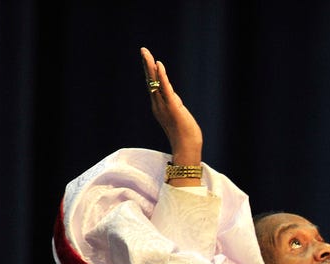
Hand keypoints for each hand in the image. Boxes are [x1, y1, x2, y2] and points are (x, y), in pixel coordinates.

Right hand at [140, 47, 201, 169]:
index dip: (150, 72)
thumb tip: (174, 97)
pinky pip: (165, 88)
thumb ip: (174, 105)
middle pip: (150, 81)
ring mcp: (164, 105)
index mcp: (159, 106)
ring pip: (155, 83)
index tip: (148, 59)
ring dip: (151, 67)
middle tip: (143, 50)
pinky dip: (162, 76)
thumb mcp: (178, 115)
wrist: (187, 147)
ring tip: (147, 54)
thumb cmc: (185, 135)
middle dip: (147, 65)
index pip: (153, 85)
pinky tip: (159, 65)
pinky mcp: (172, 106)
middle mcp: (158, 104)